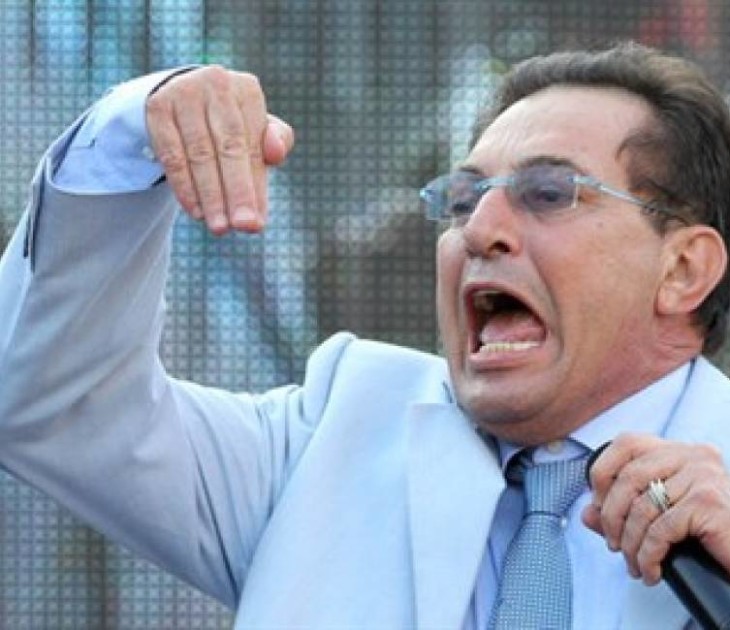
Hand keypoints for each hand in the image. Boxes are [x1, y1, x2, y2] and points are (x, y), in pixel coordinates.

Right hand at [145, 66, 294, 234]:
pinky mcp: (157, 106)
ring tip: (219, 228)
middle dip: (236, 192)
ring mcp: (183, 93)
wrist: (183, 97)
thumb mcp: (255, 129)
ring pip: (199, 154)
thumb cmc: (230, 122)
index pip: (253, 147)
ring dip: (210, 196)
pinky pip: (171, 154)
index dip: (256, 187)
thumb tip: (277, 153)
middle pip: (228, 148)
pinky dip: (184, 186)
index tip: (257, 223)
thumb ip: (276, 141)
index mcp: (247, 90)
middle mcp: (216, 84)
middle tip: (242, 227)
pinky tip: (195, 211)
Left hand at [583, 433, 729, 584]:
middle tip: (613, 546)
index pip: (627, 442)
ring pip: (643, 507)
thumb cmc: (705, 539)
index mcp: (679, 450)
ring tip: (635, 566)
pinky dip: (648, 555)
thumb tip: (585, 514)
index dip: (603, 472)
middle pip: (629, 476)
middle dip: (612, 516)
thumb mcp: (658, 518)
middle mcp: (693, 455)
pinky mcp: (709, 503)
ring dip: (630, 543)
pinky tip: (651, 572)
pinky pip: (661, 529)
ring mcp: (704, 476)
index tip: (599, 506)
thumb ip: (622, 512)